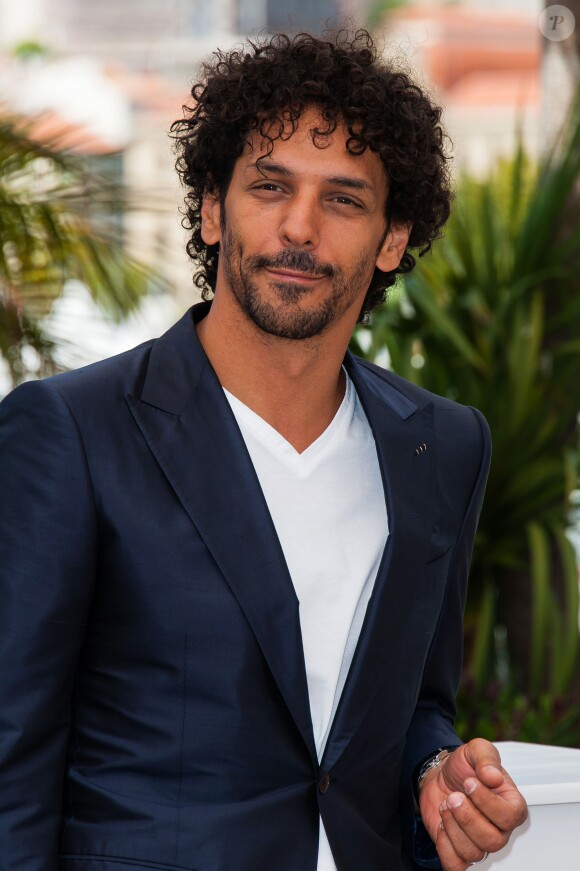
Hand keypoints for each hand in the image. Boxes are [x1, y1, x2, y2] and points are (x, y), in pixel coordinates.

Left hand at [418, 739, 527, 870]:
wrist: (440, 776)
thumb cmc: (463, 767)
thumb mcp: (476, 750)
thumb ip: (486, 758)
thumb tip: (492, 776)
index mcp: (512, 805)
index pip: (510, 817)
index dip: (486, 802)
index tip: (469, 783)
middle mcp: (500, 829)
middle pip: (492, 840)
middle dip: (466, 816)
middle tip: (453, 796)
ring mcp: (481, 843)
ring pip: (474, 853)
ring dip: (453, 826)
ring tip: (447, 804)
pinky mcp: (460, 852)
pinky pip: (456, 866)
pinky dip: (444, 847)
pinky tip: (442, 825)